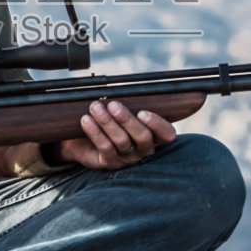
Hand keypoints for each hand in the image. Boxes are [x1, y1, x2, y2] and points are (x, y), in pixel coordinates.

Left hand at [56, 100, 175, 169]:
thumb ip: (130, 101)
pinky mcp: (111, 163)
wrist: (84, 137)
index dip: (158, 124)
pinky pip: (105, 147)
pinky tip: (87, 120)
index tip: (143, 112)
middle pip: (143, 137)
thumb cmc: (109, 118)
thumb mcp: (121, 109)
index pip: (167, 134)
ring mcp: (128, 158)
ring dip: (107, 122)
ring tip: (95, 107)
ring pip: (122, 141)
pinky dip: (95, 132)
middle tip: (113, 105)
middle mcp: (143, 148)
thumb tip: (125, 88)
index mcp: (153, 134)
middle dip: (127, 120)